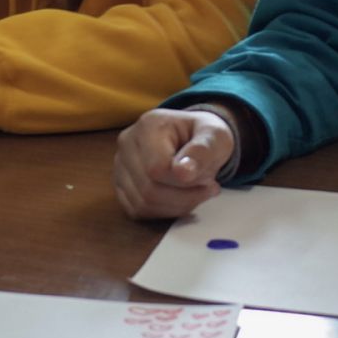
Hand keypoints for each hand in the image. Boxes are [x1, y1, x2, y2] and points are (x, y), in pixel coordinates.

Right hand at [114, 108, 234, 218]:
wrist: (194, 139)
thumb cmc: (205, 137)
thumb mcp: (216, 137)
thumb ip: (203, 151)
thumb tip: (183, 173)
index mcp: (148, 126)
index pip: (157, 168)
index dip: (185, 183)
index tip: (210, 179)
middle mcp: (127, 143)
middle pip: (149, 189)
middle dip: (185, 197)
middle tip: (208, 188)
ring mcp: (120, 165)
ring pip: (142, 203)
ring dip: (177, 206)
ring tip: (197, 192)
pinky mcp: (121, 185)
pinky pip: (138, 210)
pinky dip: (164, 212)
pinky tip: (181, 199)